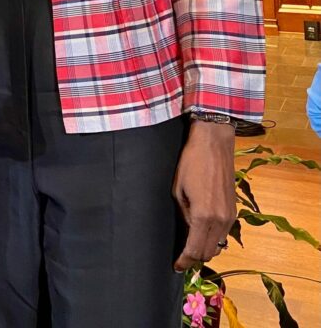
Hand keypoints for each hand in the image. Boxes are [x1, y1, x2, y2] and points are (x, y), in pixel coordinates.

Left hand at [172, 120, 235, 271]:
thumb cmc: (191, 162)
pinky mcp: (234, 210)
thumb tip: (187, 230)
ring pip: (218, 245)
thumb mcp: (178, 189)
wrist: (214, 144)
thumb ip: (184, 214)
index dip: (184, 261)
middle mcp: (220, 220)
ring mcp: (230, 216)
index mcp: (204, 216)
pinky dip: (214, 238)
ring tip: (190, 245)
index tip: (176, 266)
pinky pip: (224, 233)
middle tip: (181, 257)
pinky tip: (202, 231)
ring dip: (205, 248)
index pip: (195, 250)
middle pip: (209, 252)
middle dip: (194, 258)